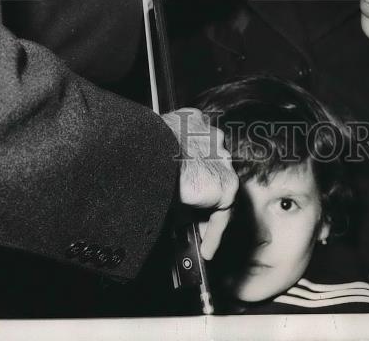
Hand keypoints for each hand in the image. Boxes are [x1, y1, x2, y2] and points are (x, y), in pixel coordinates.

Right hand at [161, 108, 237, 260]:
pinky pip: (222, 213)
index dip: (195, 172)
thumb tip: (168, 194)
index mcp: (193, 121)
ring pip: (218, 190)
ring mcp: (221, 159)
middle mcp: (211, 136)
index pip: (201, 148)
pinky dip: (214, 232)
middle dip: (204, 194)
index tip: (187, 192)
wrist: (149, 152)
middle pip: (213, 169)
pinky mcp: (225, 183)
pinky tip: (205, 247)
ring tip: (197, 236)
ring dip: (208, 213)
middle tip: (191, 219)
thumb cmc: (143, 148)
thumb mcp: (157, 153)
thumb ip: (167, 166)